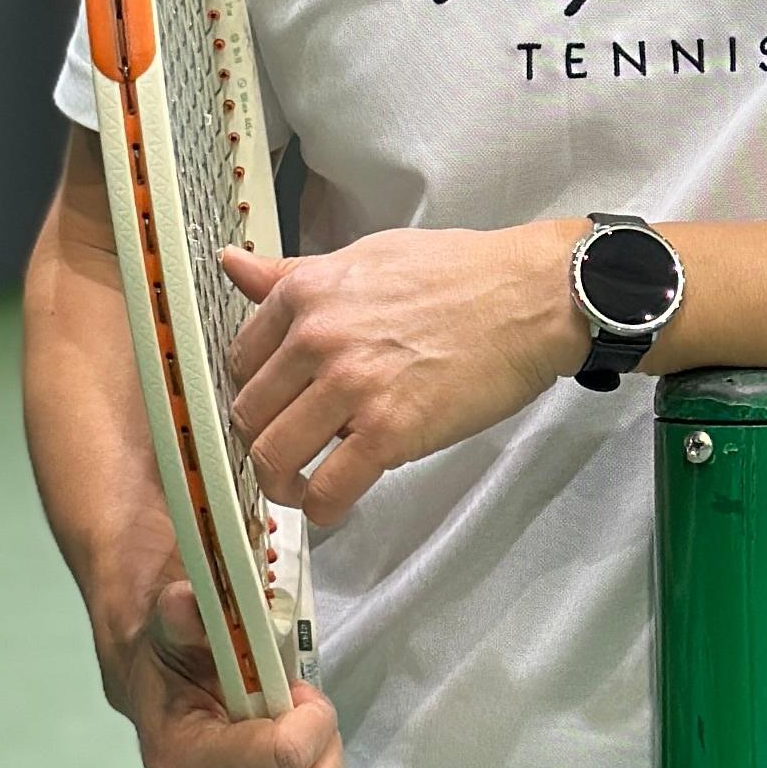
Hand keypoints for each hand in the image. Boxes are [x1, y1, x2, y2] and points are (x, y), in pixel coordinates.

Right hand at [104, 576, 357, 767]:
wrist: (164, 698)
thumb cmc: (184, 659)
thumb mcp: (181, 624)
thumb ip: (186, 614)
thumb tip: (186, 602)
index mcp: (177, 760)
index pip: (284, 758)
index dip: (314, 720)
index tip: (300, 696)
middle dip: (328, 753)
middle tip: (309, 726)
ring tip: (313, 761)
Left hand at [218, 219, 586, 522]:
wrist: (533, 296)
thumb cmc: (461, 274)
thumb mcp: (365, 258)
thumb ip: (292, 274)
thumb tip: (233, 265)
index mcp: (306, 294)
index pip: (239, 359)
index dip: (250, 393)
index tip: (267, 410)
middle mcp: (317, 338)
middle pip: (248, 414)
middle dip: (259, 443)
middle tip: (284, 454)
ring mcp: (352, 387)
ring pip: (275, 457)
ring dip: (280, 484)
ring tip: (300, 488)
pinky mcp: (389, 431)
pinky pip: (330, 489)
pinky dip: (322, 509)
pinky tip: (332, 506)